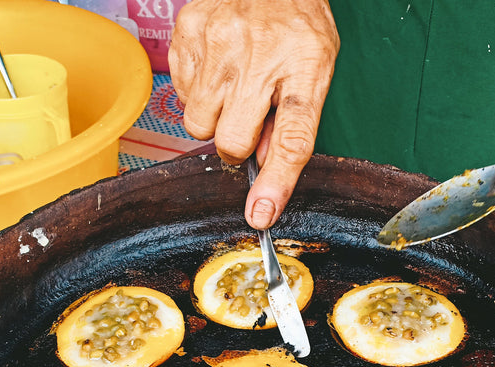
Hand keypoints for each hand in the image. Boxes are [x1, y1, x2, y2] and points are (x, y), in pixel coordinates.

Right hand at [169, 0, 338, 228]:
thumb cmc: (296, 23)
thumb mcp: (314, 69)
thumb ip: (291, 122)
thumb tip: (262, 170)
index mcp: (302, 67)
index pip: (292, 139)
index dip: (276, 183)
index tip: (261, 215)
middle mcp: (257, 55)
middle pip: (232, 142)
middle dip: (238, 143)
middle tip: (249, 117)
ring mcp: (216, 43)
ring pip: (199, 125)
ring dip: (214, 119)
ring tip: (232, 88)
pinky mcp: (186, 34)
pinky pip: (181, 94)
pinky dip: (197, 91)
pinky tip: (216, 68)